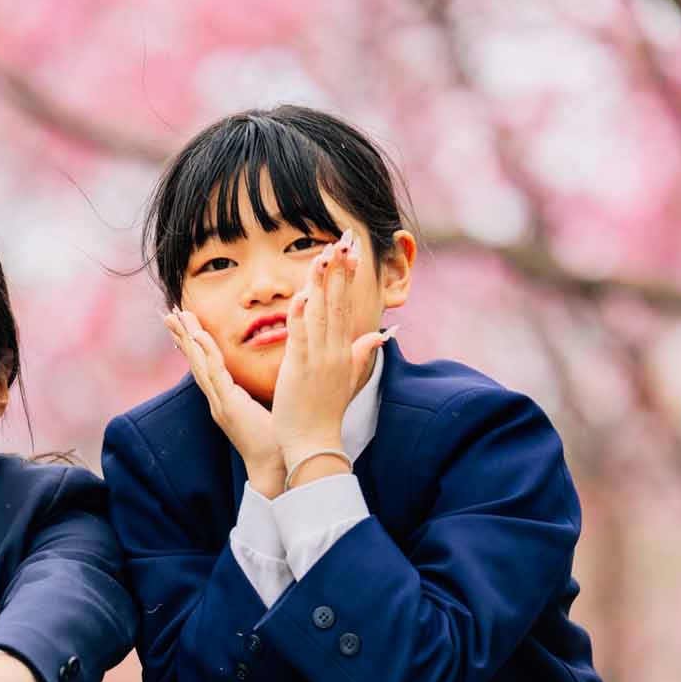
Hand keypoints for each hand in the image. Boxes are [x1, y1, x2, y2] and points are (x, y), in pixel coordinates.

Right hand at [166, 308, 287, 497]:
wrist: (276, 467)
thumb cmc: (275, 441)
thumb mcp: (266, 408)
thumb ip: (261, 391)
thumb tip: (273, 373)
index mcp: (225, 399)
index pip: (206, 365)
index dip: (194, 344)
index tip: (185, 322)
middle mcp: (217, 399)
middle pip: (195, 361)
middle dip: (182, 336)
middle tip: (170, 312)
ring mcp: (220, 402)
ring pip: (199, 363)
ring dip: (187, 338)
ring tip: (177, 316)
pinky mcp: (229, 405)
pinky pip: (214, 374)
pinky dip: (205, 354)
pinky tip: (198, 336)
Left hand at [270, 230, 387, 481]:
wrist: (315, 443)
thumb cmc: (326, 414)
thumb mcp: (350, 380)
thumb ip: (362, 355)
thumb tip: (380, 336)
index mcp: (345, 351)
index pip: (347, 306)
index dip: (349, 277)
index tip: (352, 251)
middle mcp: (335, 351)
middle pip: (339, 302)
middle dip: (341, 269)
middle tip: (345, 238)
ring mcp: (319, 358)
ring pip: (322, 312)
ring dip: (323, 282)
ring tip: (326, 253)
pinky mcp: (300, 368)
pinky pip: (301, 335)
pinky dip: (302, 314)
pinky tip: (303, 292)